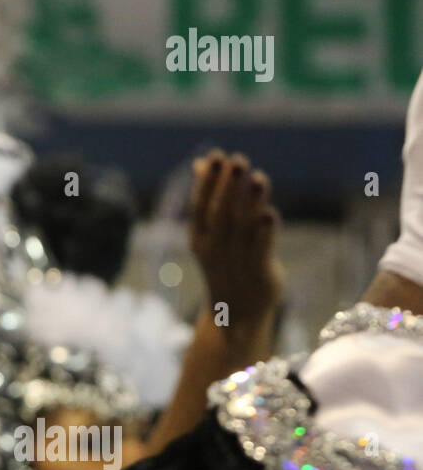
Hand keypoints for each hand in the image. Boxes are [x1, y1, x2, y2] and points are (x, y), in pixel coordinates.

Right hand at [189, 149, 283, 326]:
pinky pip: (261, 252)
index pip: (201, 205)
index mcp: (200, 237)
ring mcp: (235, 262)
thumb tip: (201, 162)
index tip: (216, 156)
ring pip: (242, 229)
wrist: (235, 313)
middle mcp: (214, 248)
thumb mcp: (210, 230)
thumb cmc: (225, 261)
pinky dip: (265, 234)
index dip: (208, 181)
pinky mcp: (259, 274)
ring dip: (250, 204)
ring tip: (258, 178)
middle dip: (228, 186)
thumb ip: (210, 196)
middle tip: (237, 160)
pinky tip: (269, 213)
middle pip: (221, 214)